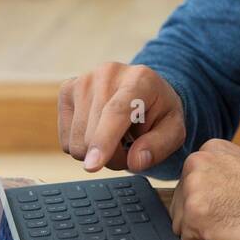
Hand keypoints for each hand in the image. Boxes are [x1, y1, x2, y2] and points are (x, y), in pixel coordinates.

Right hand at [57, 63, 183, 172]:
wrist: (143, 90)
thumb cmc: (159, 111)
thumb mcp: (174, 130)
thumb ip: (159, 146)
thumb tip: (135, 161)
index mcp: (139, 79)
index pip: (116, 112)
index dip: (104, 141)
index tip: (93, 166)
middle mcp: (107, 73)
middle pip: (94, 134)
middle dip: (112, 156)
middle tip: (130, 147)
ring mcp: (83, 80)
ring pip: (77, 141)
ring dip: (96, 152)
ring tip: (115, 138)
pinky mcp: (66, 90)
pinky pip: (65, 139)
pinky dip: (82, 145)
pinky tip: (98, 131)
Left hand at [170, 139, 239, 239]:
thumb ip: (221, 171)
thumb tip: (205, 187)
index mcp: (210, 149)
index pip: (189, 185)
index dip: (212, 201)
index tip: (235, 202)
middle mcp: (197, 162)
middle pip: (181, 204)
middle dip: (204, 217)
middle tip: (238, 214)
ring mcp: (194, 187)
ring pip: (183, 224)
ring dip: (206, 231)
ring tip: (238, 222)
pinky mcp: (196, 215)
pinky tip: (234, 233)